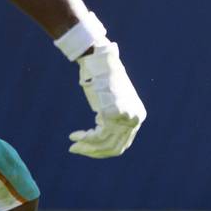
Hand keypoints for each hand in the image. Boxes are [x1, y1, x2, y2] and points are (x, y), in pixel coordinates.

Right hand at [68, 41, 145, 157]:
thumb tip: (105, 134)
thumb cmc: (102, 77)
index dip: (102, 150)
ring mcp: (124, 117)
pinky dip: (85, 139)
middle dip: (94, 151)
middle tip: (76, 149)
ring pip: (105, 144)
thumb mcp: (112, 100)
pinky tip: (74, 136)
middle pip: (115, 147)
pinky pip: (98, 136)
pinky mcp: (112, 115)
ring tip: (73, 146)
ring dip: (87, 147)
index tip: (86, 147)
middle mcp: (134, 118)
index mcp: (137, 116)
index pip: (122, 143)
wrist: (98, 59)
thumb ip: (112, 117)